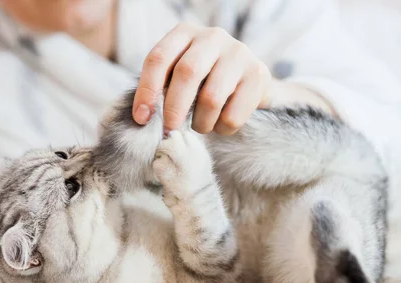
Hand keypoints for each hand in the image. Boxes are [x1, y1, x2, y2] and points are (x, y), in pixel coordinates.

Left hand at [133, 23, 271, 134]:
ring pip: (212, 97)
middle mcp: (212, 37)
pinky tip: (220, 125)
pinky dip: (222, 129)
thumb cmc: (202, 82)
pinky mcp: (258, 74)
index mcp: (185, 33)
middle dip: (173, 108)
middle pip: (187, 72)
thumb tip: (143, 118)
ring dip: (200, 123)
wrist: (246, 82)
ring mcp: (238, 53)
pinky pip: (233, 114)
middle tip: (169, 130)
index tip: (142, 118)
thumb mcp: (177, 77)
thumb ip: (160, 89)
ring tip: (199, 127)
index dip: (146, 90)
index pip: (159, 58)